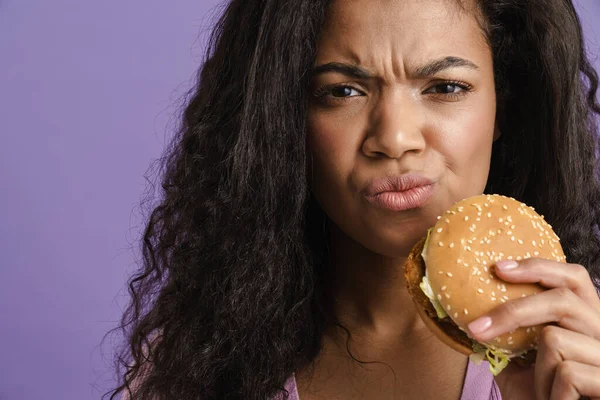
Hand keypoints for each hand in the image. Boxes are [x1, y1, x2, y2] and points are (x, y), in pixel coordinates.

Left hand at [465, 258, 599, 399]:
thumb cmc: (539, 396)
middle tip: (476, 328)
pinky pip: (568, 373)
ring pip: (556, 339)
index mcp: (587, 320)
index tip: (499, 268)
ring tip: (544, 391)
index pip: (573, 277)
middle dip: (513, 312)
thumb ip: (506, 334)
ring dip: (536, 370)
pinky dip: (551, 391)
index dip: (539, 267)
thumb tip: (470, 309)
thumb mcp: (517, 361)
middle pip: (561, 300)